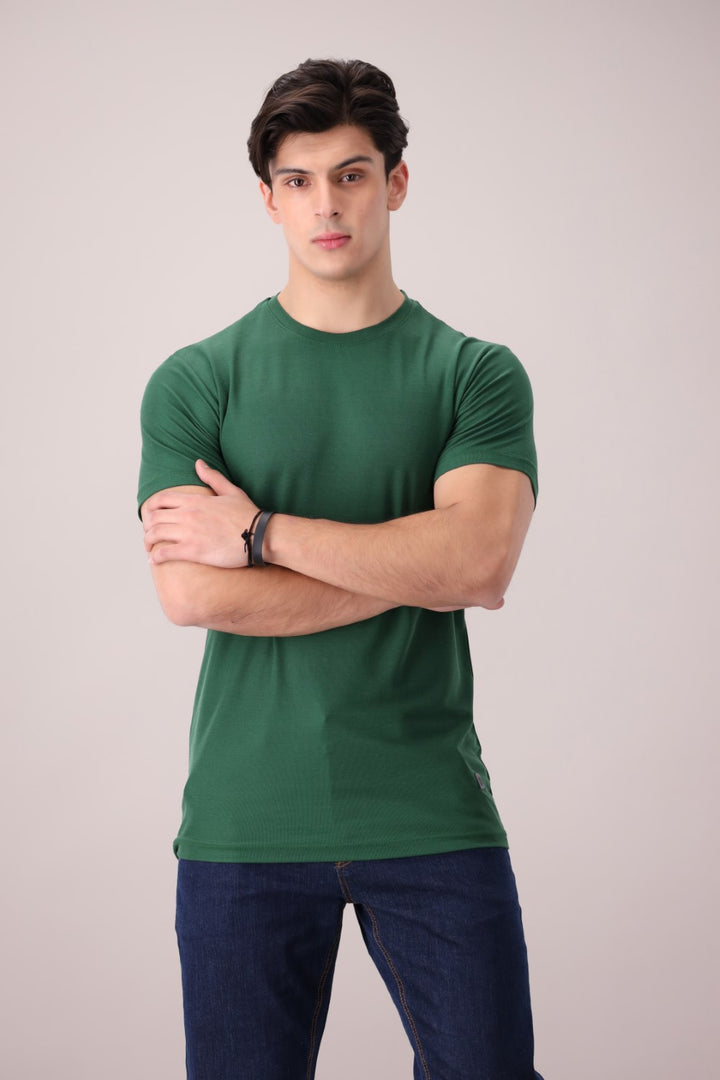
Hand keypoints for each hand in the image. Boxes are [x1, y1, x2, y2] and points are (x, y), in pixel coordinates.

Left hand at [143, 460, 258, 566]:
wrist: (261, 535)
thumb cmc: (248, 515)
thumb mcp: (231, 491)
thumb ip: (212, 477)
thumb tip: (198, 462)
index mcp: (195, 500)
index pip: (161, 499)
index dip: (151, 508)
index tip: (151, 516)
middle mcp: (188, 514)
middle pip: (154, 517)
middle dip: (148, 526)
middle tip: (150, 534)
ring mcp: (189, 533)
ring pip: (155, 534)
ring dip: (148, 542)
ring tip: (150, 549)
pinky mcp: (193, 551)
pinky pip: (165, 553)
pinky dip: (155, 557)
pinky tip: (154, 561)